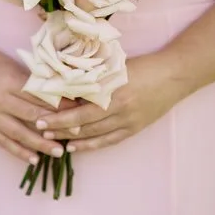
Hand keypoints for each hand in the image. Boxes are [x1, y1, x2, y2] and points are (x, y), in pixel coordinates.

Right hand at [0, 51, 68, 163]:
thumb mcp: (18, 69)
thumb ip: (37, 85)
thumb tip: (65, 99)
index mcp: (9, 82)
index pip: (39, 98)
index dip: (59, 107)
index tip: (78, 114)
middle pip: (31, 117)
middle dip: (54, 127)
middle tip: (75, 134)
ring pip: (18, 133)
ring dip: (39, 144)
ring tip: (58, 152)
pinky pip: (2, 141)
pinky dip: (18, 151)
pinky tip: (34, 159)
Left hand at [34, 53, 183, 151]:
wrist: (174, 75)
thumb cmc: (142, 66)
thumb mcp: (113, 68)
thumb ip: (92, 79)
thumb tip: (63, 86)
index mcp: (112, 91)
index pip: (78, 109)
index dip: (58, 116)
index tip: (39, 118)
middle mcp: (119, 109)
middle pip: (83, 124)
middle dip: (59, 129)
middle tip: (39, 130)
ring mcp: (128, 121)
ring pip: (94, 135)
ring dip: (71, 139)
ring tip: (51, 140)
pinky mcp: (135, 128)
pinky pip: (109, 140)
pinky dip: (91, 145)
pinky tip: (75, 147)